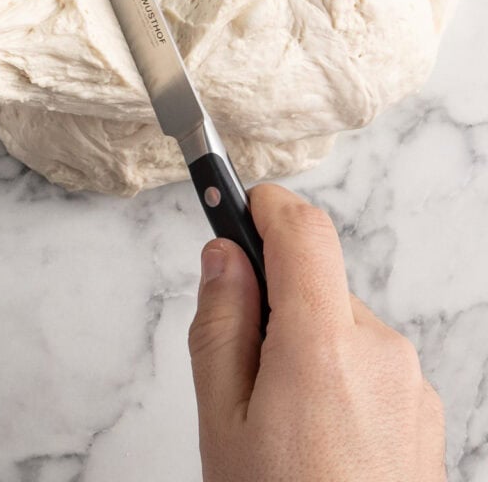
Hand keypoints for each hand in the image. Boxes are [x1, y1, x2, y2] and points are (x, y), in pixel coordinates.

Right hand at [189, 184, 445, 481]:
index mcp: (325, 346)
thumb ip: (219, 324)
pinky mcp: (427, 415)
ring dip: (308, 349)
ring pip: (343, 328)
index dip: (266, 205)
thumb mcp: (221, 421)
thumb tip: (224, 256)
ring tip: (283, 427)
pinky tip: (320, 443)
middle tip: (242, 373)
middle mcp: (382, 353)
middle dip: (276, 307)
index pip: (304, 233)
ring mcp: (413, 386)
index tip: (240, 203)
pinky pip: (372, 366)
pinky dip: (340, 380)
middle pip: (319, 286)